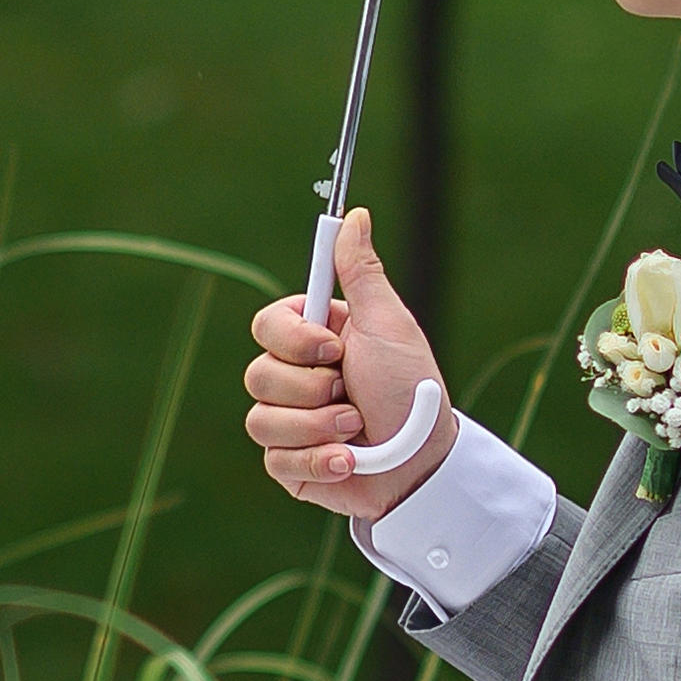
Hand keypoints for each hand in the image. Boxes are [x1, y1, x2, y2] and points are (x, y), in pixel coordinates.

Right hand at [245, 211, 451, 526]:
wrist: (423, 465)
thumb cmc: (411, 391)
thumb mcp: (388, 325)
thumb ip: (361, 272)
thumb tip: (354, 215)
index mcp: (315, 339)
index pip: (266, 326)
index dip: (294, 341)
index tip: (334, 349)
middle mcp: (295, 378)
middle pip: (258, 374)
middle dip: (312, 391)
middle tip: (351, 394)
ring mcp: (288, 423)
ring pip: (261, 419)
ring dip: (318, 428)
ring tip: (356, 431)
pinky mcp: (288, 464)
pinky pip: (275, 459)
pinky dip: (318, 461)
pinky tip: (348, 461)